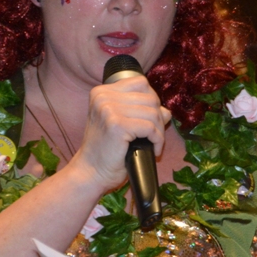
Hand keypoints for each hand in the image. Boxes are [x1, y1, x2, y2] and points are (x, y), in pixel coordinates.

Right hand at [73, 75, 171, 189]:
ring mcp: (109, 109)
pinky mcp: (117, 125)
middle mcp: (103, 97)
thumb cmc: (107, 150)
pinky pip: (151, 127)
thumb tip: (166, 110)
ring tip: (154, 143)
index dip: (151, 101)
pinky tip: (154, 150)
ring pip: (154, 112)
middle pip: (150, 98)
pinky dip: (158, 140)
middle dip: (158, 118)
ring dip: (159, 131)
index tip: (150, 119)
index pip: (140, 83)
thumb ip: (141, 112)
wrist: (90, 172)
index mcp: (102, 92)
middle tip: (154, 136)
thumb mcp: (122, 124)